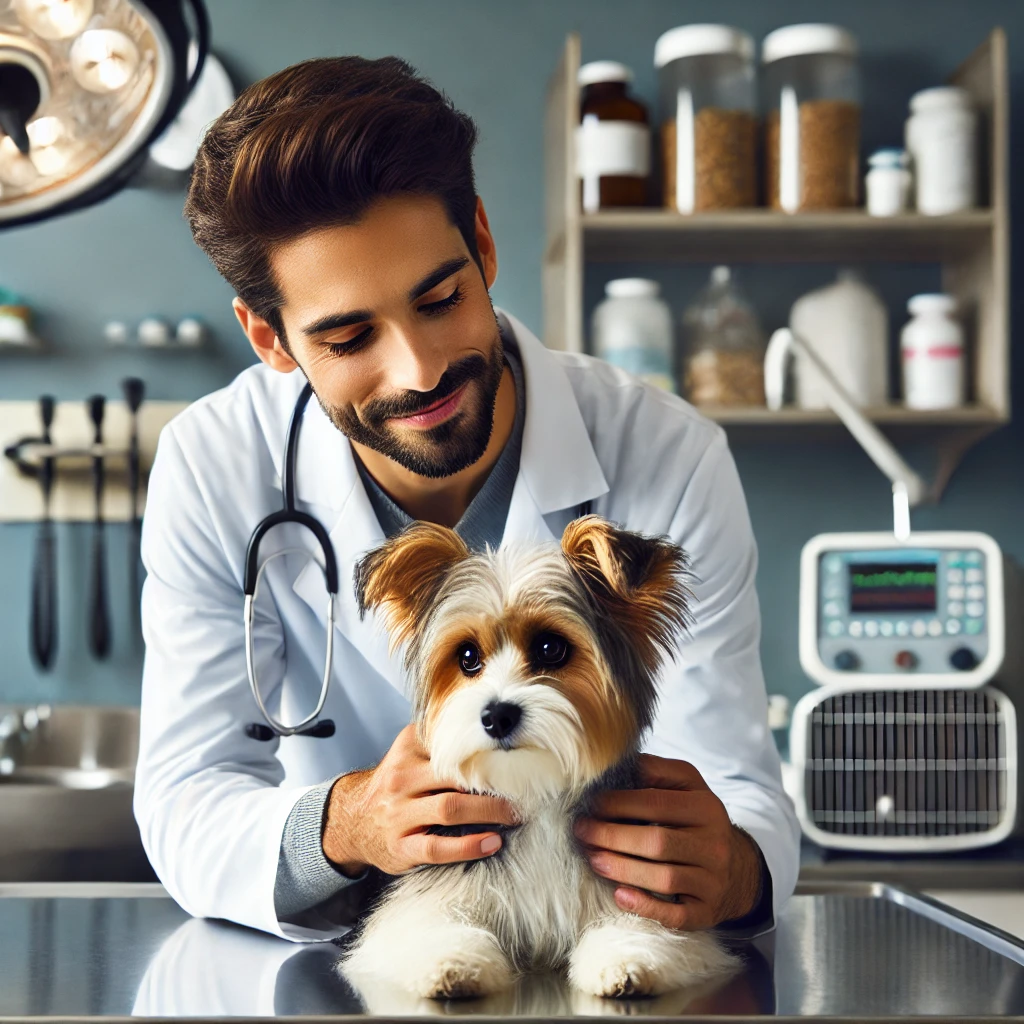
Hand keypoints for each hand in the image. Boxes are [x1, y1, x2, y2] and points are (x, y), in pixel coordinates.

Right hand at [322, 723, 519, 875]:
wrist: (351, 821)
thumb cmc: (395, 786)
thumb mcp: (410, 753)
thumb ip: (441, 742)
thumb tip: (493, 733)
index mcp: (408, 748)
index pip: (451, 743)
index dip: (487, 749)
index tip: (516, 753)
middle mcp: (402, 777)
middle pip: (456, 775)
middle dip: (495, 782)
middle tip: (524, 787)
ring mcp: (399, 813)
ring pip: (450, 808)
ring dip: (489, 812)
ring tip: (515, 814)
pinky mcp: (401, 846)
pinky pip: (437, 847)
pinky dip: (468, 846)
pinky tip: (491, 844)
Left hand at [573, 754, 761, 930]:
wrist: (737, 870)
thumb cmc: (697, 821)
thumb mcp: (688, 787)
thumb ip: (657, 772)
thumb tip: (620, 763)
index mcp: (706, 808)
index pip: (657, 803)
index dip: (619, 803)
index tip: (591, 804)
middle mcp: (714, 845)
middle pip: (657, 842)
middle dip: (613, 837)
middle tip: (582, 832)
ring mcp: (713, 881)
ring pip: (664, 878)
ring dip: (622, 870)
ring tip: (593, 859)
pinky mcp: (707, 912)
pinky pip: (676, 915)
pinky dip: (645, 906)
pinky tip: (619, 896)